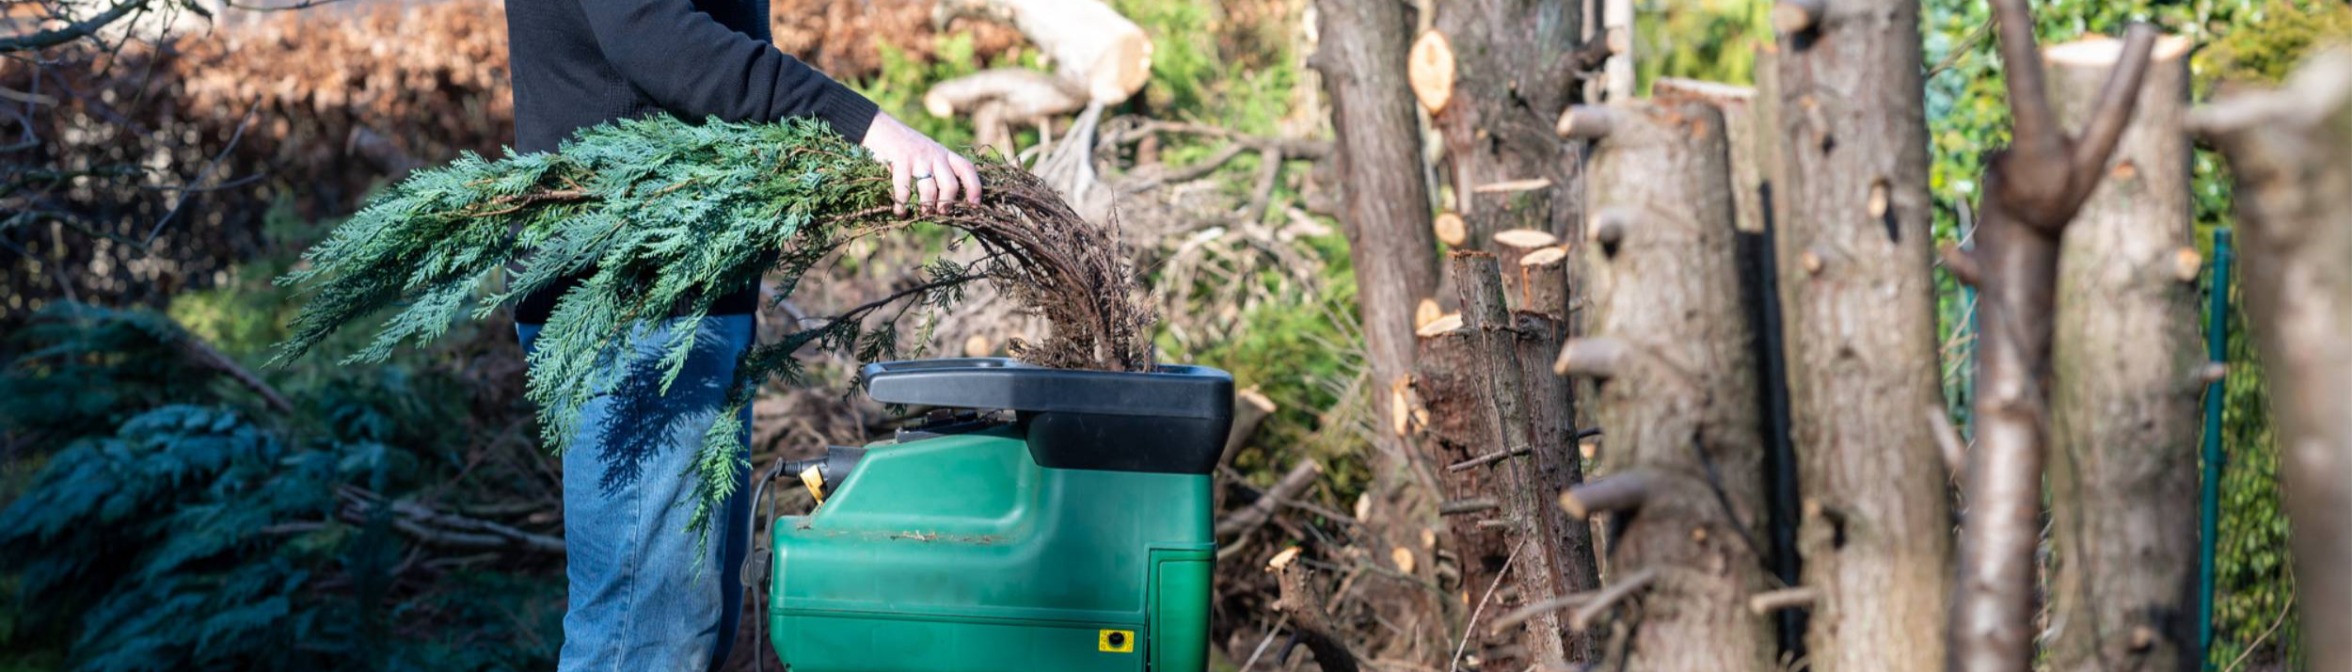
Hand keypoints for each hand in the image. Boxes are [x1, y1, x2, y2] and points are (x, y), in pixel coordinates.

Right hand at [859, 112, 980, 215]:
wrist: (880, 127)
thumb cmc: (906, 146)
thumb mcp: (929, 152)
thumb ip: (939, 169)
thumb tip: (947, 202)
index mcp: (945, 154)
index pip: (967, 169)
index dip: (975, 188)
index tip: (975, 205)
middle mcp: (935, 155)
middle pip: (950, 184)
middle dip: (947, 203)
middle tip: (941, 213)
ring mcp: (918, 158)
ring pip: (929, 189)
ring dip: (927, 206)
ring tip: (923, 213)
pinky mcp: (900, 161)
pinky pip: (904, 189)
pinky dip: (902, 204)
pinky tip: (900, 211)